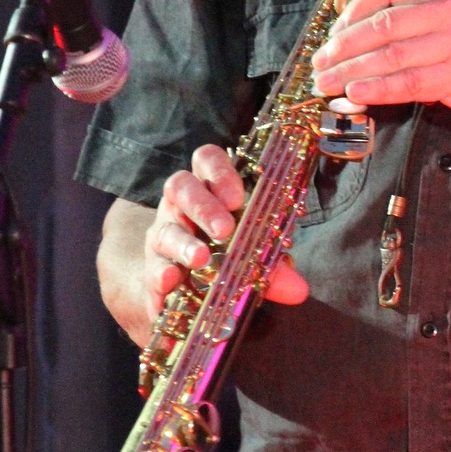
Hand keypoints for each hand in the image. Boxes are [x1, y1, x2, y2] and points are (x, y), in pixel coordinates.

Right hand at [143, 142, 308, 319]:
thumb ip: (273, 269)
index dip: (219, 170)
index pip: (206, 160)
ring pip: (164, 229)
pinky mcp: (151, 269)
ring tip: (201, 258)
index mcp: (209, 190)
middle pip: (180, 187)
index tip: (237, 196)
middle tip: (225, 229)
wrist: (182, 291)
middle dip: (203, 205)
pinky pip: (152, 268)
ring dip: (184, 244)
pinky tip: (170, 281)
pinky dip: (160, 275)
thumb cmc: (225, 258)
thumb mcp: (253, 258)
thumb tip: (298, 290)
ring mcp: (162, 236)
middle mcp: (180, 207)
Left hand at [311, 0, 450, 131]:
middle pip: (382, 23)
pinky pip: (407, 82)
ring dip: (350, 72)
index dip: (352, 10)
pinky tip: (357, 95)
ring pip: (389, 54)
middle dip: (342, 47)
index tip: (334, 34)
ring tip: (328, 84)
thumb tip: (366, 41)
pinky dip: (376, 89)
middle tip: (320, 65)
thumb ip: (422, 23)